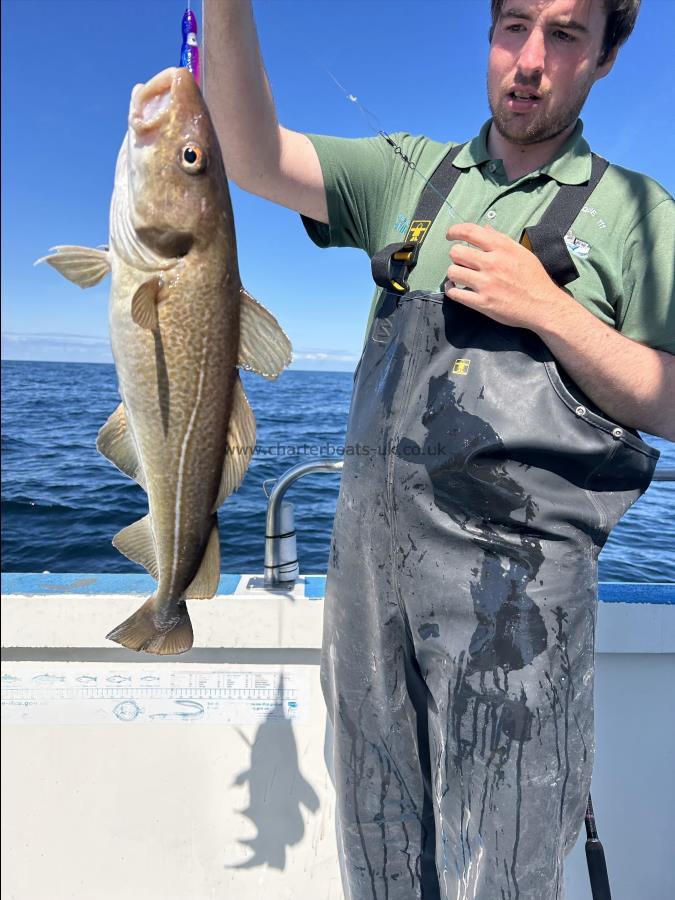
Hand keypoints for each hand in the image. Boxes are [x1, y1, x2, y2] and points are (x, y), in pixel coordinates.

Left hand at [444, 223, 572, 330]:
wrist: (543, 305)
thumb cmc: (534, 278)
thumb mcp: (521, 253)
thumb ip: (501, 240)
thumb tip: (485, 229)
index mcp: (502, 248)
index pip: (470, 232)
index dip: (455, 231)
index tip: (450, 235)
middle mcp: (492, 263)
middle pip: (456, 252)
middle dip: (455, 255)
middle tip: (460, 261)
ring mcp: (486, 283)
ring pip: (453, 272)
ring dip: (453, 273)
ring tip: (459, 276)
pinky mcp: (482, 302)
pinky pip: (455, 293)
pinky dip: (451, 289)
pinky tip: (455, 288)